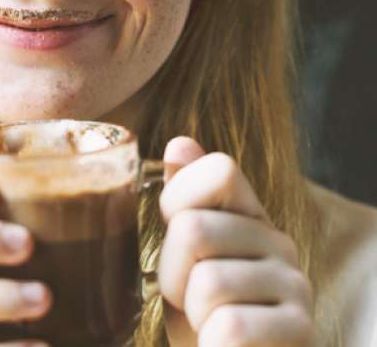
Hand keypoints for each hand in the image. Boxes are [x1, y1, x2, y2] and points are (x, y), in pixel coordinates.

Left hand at [158, 137, 314, 346]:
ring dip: (191, 314)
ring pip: (208, 282)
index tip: (173, 237)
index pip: (218, 170)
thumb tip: (179, 144)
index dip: (177, 200)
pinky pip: (231, 327)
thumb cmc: (197, 308)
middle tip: (185, 296)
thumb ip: (183, 199)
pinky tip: (220, 344)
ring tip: (205, 322)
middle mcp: (278, 240)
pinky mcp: (300, 328)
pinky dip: (211, 343)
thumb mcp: (181, 254)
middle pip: (194, 229)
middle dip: (171, 274)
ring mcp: (295, 284)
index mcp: (247, 215)